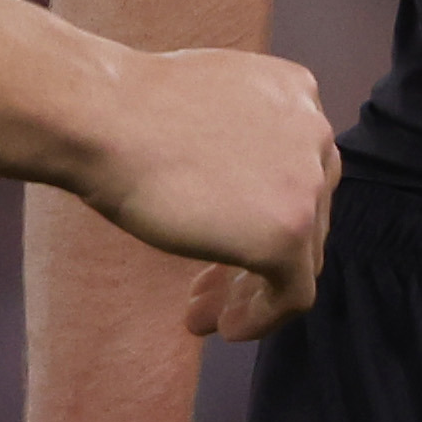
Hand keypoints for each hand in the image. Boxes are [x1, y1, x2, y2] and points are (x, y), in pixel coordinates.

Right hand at [75, 46, 334, 318]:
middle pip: (303, 211)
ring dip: (254, 290)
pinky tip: (227, 328)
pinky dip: (263, 317)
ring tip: (209, 314)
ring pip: (299, 255)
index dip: (261, 210)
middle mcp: (316, 133)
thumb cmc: (128, 110)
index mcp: (296, 93)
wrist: (105, 118)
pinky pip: (293, 293)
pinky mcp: (288, 232)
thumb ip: (237, 140)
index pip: (296, 168)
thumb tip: (233, 188)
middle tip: (210, 286)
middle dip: (256, 254)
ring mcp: (307, 184)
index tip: (221, 239)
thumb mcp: (206, 110)